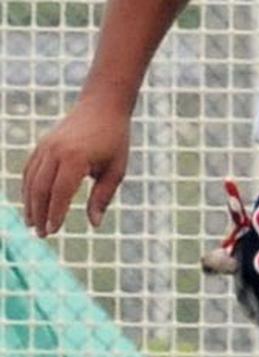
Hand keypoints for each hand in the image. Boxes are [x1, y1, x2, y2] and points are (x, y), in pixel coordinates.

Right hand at [21, 99, 129, 236]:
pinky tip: (31, 203)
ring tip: (33, 225)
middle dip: (39, 213)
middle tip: (42, 235)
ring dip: (30, 204)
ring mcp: (46, 146)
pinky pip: (30, 170)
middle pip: (41, 188)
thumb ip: (103, 197)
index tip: (53, 231)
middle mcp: (56, 151)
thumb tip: (94, 223)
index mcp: (75, 158)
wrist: (102, 107)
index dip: (55, 213)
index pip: (61, 192)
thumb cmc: (115, 140)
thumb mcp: (116, 170)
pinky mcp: (42, 145)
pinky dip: (28, 188)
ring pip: (31, 180)